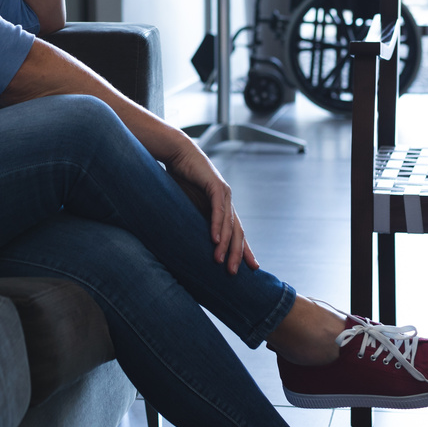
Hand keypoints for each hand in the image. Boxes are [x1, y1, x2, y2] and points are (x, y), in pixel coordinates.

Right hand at [163, 138, 258, 274]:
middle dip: (238, 254)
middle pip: (237, 232)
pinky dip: (217, 226)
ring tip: (221, 262)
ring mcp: (223, 193)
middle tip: (235, 273)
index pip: (236, 232)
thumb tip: (187, 240)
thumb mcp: (187, 205)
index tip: (249, 268)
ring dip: (225, 245)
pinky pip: (218, 210)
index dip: (242, 250)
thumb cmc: (180, 178)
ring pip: (229, 224)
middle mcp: (227, 202)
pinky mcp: (216, 186)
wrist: (178, 153)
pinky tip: (215, 240)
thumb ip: (192, 220)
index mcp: (221, 207)